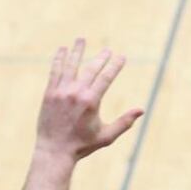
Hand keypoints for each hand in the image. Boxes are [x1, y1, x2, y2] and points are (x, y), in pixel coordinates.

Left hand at [34, 38, 143, 160]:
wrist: (55, 151)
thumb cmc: (83, 145)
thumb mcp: (107, 136)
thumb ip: (125, 122)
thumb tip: (141, 110)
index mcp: (91, 102)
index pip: (106, 77)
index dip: (115, 66)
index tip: (121, 57)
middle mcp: (76, 93)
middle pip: (91, 68)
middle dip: (101, 57)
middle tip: (107, 49)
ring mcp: (61, 91)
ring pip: (71, 65)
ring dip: (77, 51)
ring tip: (81, 39)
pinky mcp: (49, 93)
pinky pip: (55, 71)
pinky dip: (59, 59)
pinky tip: (62, 50)